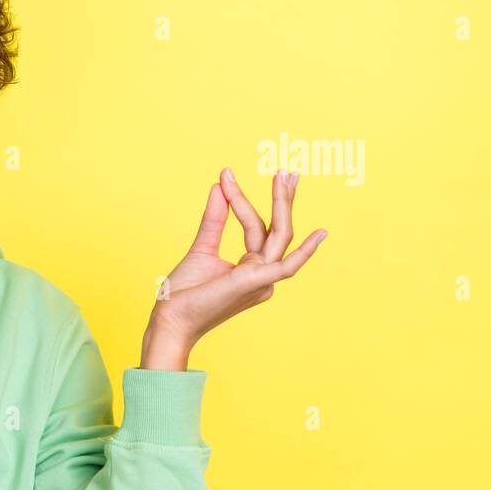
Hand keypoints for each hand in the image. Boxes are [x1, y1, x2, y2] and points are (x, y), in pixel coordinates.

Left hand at [142, 168, 327, 355]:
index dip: (241, 199)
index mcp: (251, 267)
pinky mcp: (255, 283)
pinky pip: (286, 266)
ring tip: (284, 175)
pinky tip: (319, 234)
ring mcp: (262, 280)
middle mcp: (262, 274)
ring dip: (282, 204)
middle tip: (287, 170)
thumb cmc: (185, 293)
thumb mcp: (202, 248)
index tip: (226, 174)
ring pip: (279, 236)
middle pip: (278, 229)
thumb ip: (214, 218)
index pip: (255, 226)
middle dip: (282, 198)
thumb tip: (219, 186)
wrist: (171, 319)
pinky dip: (304, 251)